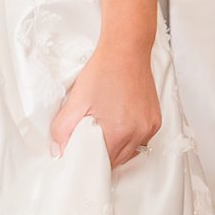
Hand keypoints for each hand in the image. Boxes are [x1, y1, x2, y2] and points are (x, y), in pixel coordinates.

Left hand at [51, 44, 161, 171]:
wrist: (126, 50)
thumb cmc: (102, 72)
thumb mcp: (76, 100)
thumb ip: (63, 129)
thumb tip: (59, 151)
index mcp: (118, 131)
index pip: (102, 164)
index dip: (90, 162)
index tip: (81, 156)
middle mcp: (138, 133)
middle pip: (117, 161)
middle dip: (102, 156)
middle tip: (89, 142)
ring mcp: (149, 127)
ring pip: (130, 152)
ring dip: (116, 148)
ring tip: (105, 131)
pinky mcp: (155, 120)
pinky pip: (141, 141)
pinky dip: (129, 138)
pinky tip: (119, 124)